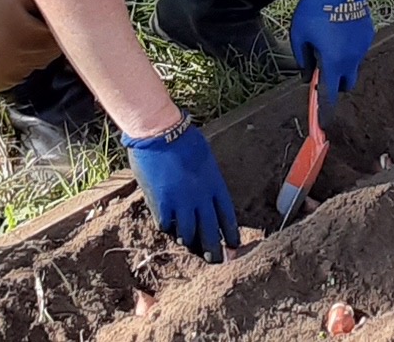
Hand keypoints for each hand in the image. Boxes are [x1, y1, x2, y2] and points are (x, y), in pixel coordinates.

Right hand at [123, 111, 239, 262]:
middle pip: (210, 231)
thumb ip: (207, 179)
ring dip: (190, 240)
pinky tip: (169, 228)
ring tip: (190, 244)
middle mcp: (201, 197)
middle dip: (215, 249)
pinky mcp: (162, 204)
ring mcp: (181, 202)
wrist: (160, 133)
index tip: (234, 244)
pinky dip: (169, 228)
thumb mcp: (205, 158)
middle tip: (217, 260)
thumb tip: (207, 194)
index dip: (231, 232)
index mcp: (215, 183)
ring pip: (189, 233)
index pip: (227, 215)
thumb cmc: (183, 139)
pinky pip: (167, 225)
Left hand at [290, 0, 373, 122]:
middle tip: (322, 70)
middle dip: (335, 83)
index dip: (325, 108)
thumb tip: (306, 73)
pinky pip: (358, 49)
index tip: (323, 120)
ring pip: (353, 65)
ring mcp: (362, 46)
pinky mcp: (368, 34)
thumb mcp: (300, 34)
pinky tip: (339, 30)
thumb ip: (303, 57)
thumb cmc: (316, 8)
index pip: (331, 93)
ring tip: (328, 41)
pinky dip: (349, 48)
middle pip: (346, 83)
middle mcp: (352, 58)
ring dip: (342, 63)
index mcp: (334, 61)